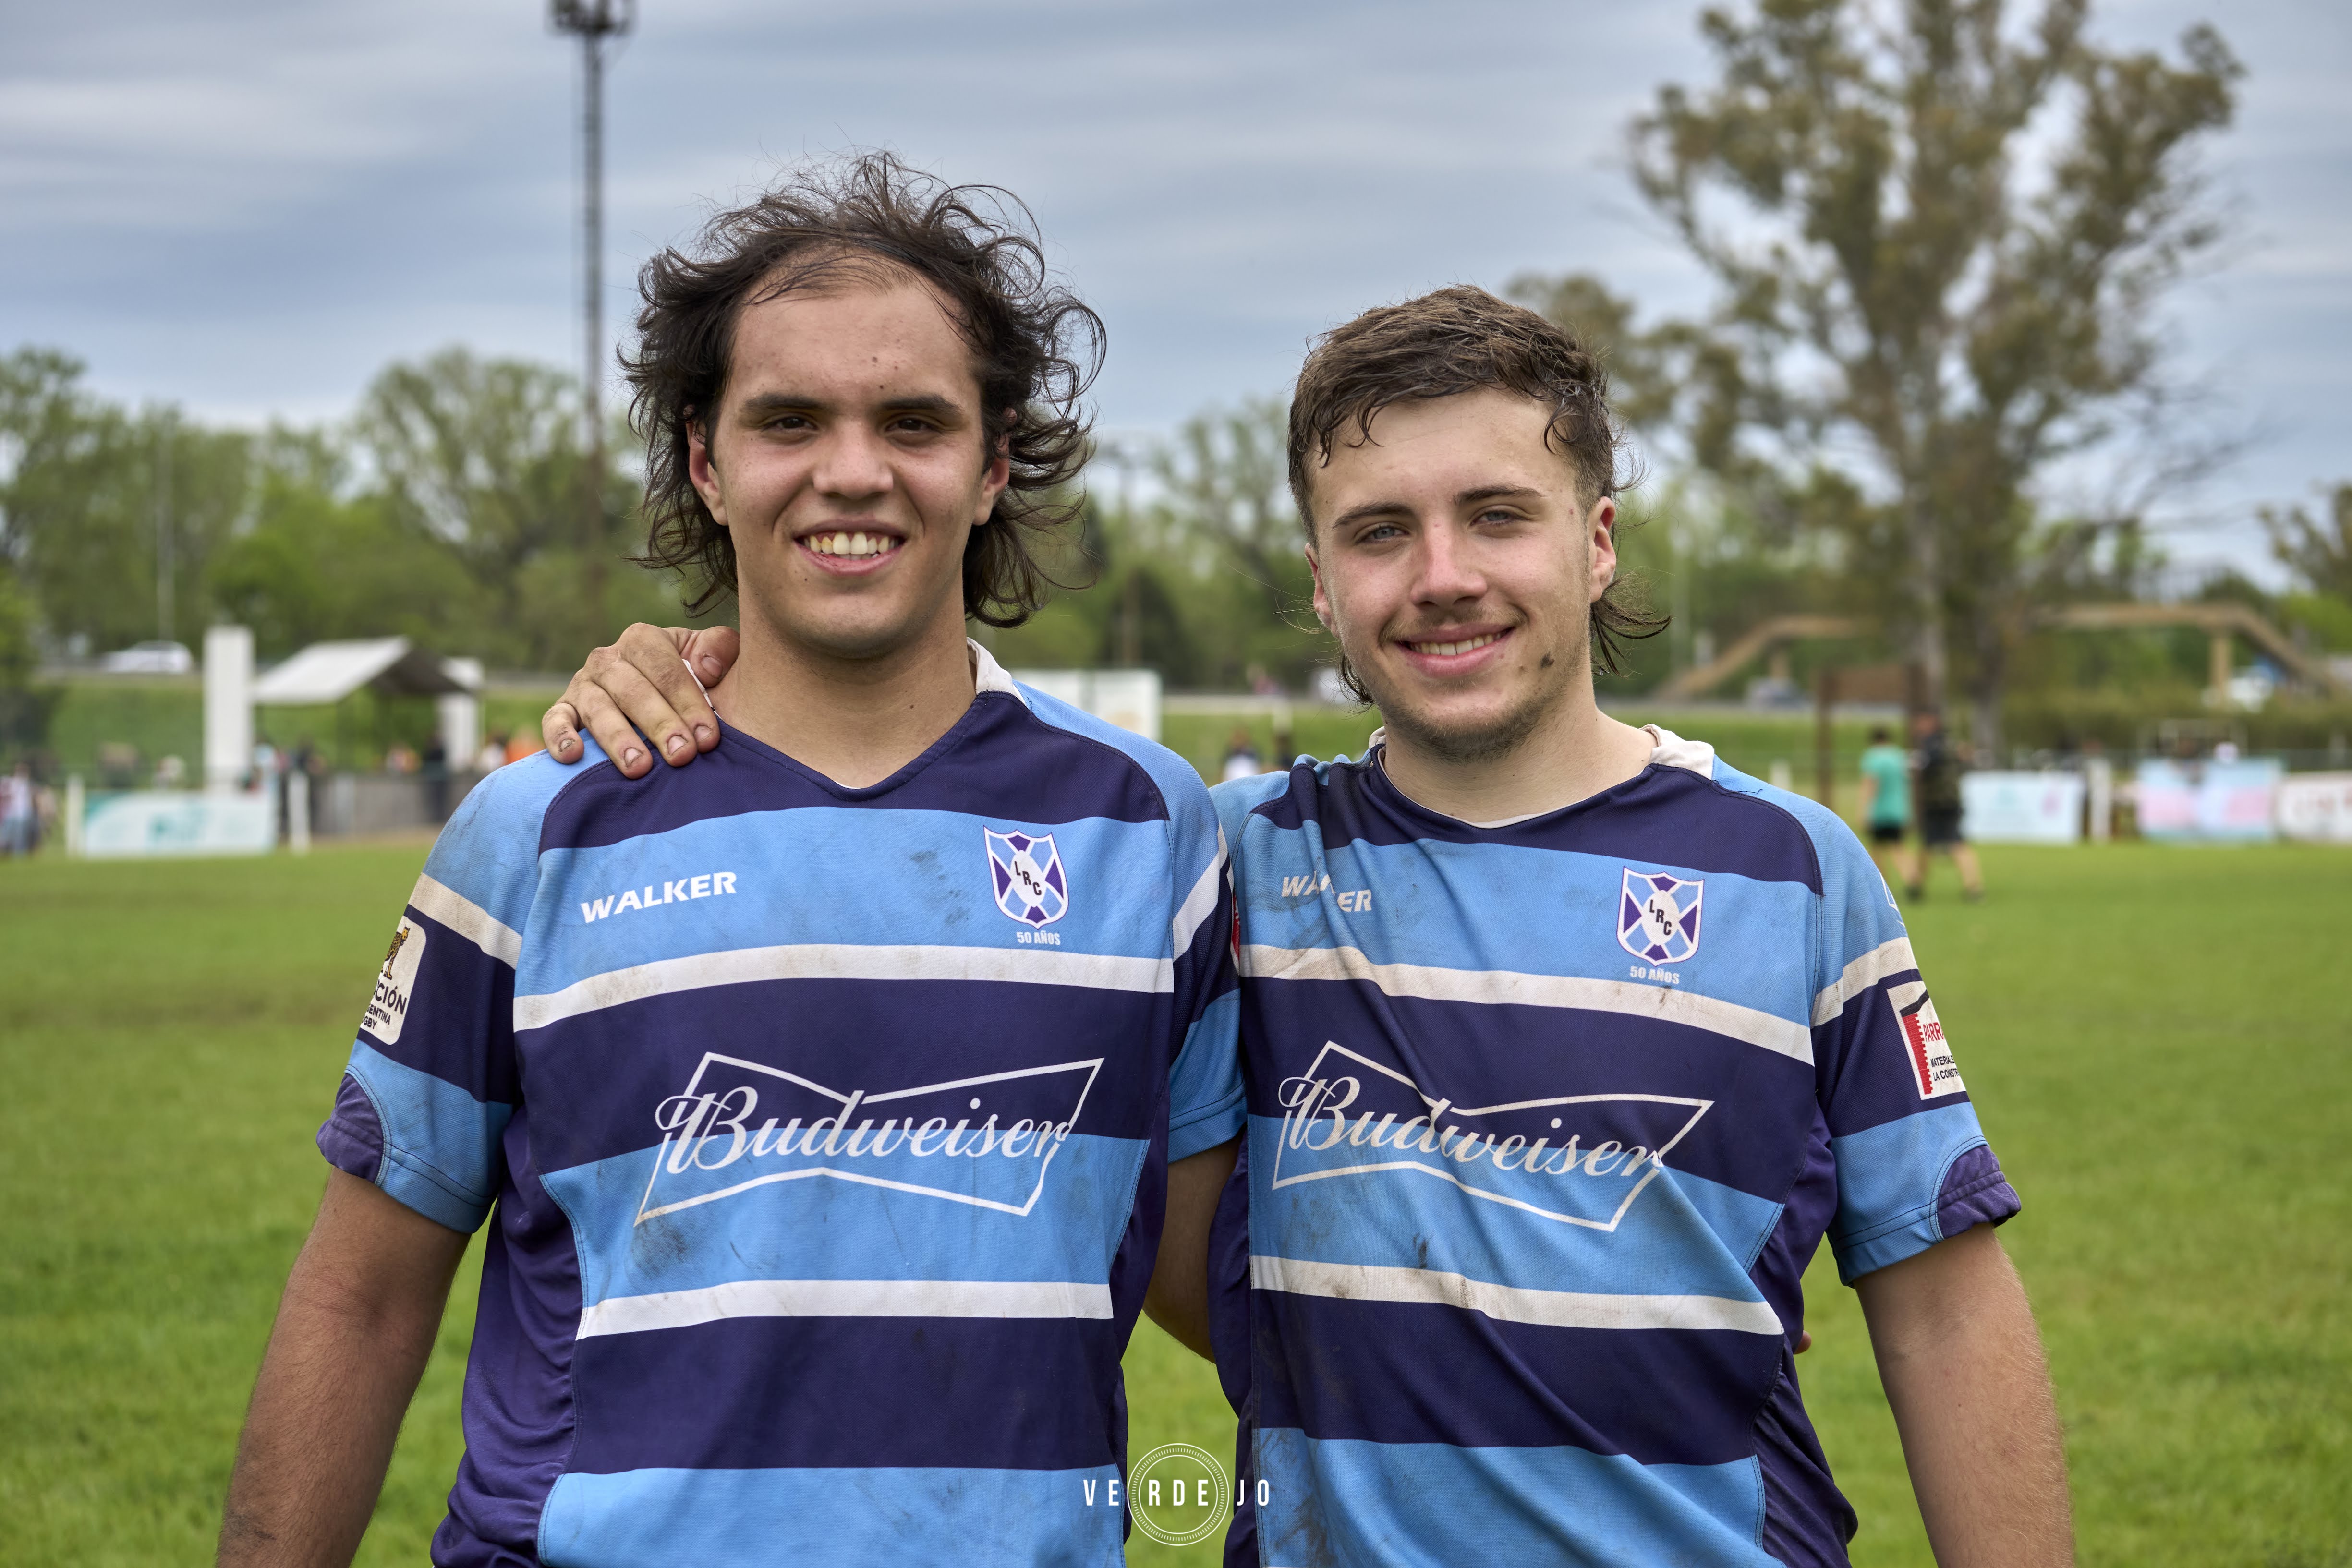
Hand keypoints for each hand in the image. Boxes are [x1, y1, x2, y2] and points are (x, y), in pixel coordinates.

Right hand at [541, 625, 740, 777]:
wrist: (664, 703)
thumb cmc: (696, 683)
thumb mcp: (714, 661)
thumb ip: (721, 649)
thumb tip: (707, 666)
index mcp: (644, 641)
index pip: (666, 669)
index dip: (688, 703)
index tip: (709, 738)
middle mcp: (608, 658)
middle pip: (633, 690)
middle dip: (660, 725)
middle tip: (682, 755)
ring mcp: (583, 684)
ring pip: (597, 708)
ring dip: (618, 738)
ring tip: (639, 768)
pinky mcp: (563, 709)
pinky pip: (555, 719)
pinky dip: (560, 736)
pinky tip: (574, 756)